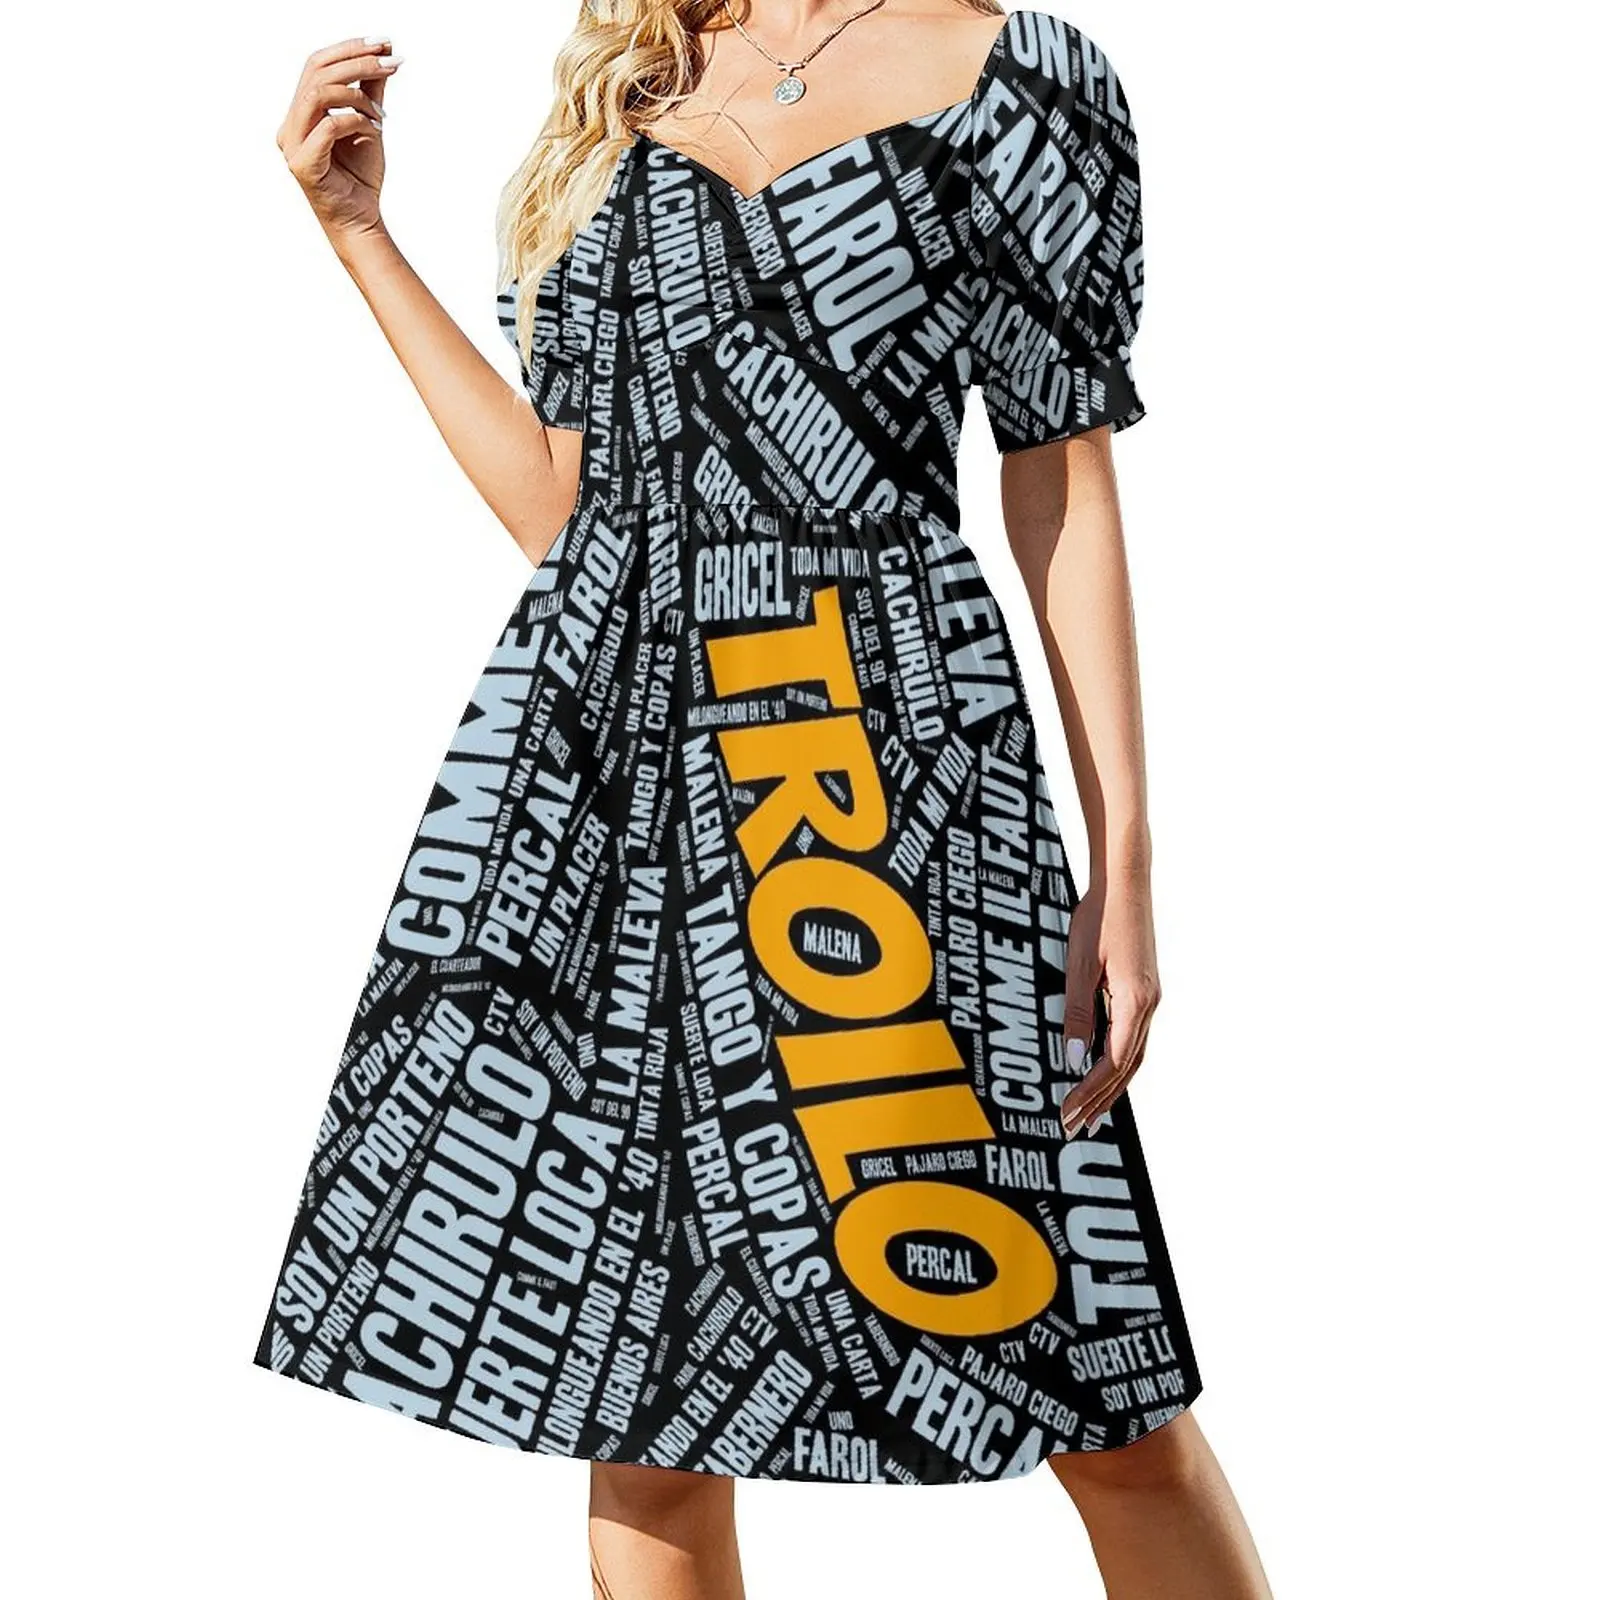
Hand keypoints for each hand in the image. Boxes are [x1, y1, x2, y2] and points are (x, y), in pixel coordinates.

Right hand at [276, 36, 402, 245]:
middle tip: (390, 61)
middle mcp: (290, 124)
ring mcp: (293, 144)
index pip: (316, 64)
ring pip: (317, 94)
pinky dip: (356, 121)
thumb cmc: (360, 177)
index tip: (383, 42)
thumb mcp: (369, 124)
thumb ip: (370, 91)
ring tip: (382, 111)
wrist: (362, 221)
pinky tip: (375, 129)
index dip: (348, 48)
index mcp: (300, 113)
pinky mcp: (303, 164)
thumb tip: (383, 54)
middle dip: (356, 61)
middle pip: (315, 72)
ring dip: (357, 93)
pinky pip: (328, 127)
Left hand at [1058, 871, 1161, 1138]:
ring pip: (1133, 1056)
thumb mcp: (1079, 966)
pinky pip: (1133, 1037)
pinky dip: (1118, 1062)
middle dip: (1101, 1101)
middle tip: (1077, 1129)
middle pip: (1127, 1068)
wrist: (1125, 881)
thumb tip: (1072, 1060)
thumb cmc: (1099, 917)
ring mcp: (1151, 998)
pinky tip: (1103, 1072)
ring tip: (1090, 1113)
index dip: (1089, 1092)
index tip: (1067, 1113)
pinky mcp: (1144, 989)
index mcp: (1136, 1002)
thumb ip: (1077, 1014)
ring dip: (1112, 1087)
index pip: (1113, 1063)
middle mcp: (1150, 1005)